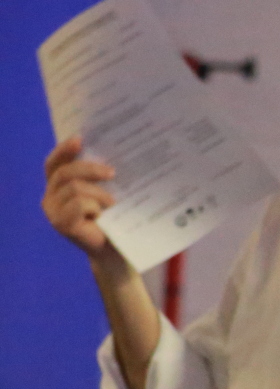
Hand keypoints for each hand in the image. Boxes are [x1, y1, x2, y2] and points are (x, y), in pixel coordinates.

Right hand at [42, 137, 119, 258]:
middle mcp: (51, 196)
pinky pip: (78, 204)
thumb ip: (102, 174)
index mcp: (59, 185)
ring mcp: (53, 211)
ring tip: (114, 204)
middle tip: (113, 173)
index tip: (80, 139)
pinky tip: (104, 215)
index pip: (54, 163)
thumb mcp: (109, 191)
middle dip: (89, 168)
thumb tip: (117, 150)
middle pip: (65, 172)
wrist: (118, 249)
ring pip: (74, 187)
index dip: (64, 150)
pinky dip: (95, 206)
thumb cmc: (114, 217)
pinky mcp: (61, 224)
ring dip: (99, 193)